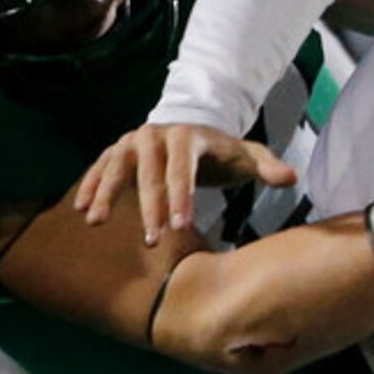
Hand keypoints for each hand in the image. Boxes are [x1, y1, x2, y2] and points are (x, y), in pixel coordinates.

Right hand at [73, 122, 295, 243]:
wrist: (193, 132)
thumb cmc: (222, 153)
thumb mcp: (248, 156)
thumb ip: (267, 167)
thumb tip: (291, 177)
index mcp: (188, 136)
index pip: (183, 169)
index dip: (182, 197)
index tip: (181, 226)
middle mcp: (156, 134)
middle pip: (149, 172)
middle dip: (149, 207)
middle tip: (152, 240)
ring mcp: (133, 141)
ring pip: (117, 167)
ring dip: (105, 194)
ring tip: (95, 222)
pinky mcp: (117, 150)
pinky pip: (100, 167)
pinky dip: (90, 185)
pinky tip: (81, 209)